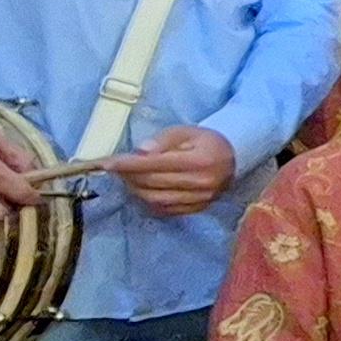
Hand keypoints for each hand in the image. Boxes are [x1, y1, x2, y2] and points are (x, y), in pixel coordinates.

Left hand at [103, 124, 239, 217]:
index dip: (128, 164)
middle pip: (153, 183)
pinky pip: (166, 209)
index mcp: (200, 160)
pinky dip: (149, 201)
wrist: (233, 157)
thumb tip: (140, 152)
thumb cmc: (205, 141)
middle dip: (129, 176)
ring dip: (136, 190)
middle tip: (115, 168)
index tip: (107, 163)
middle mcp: (202, 183)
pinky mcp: (198, 209)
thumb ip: (162, 140)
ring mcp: (201, 199)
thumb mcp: (186, 131)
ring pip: (157, 199)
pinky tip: (142, 190)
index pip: (156, 164)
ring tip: (127, 179)